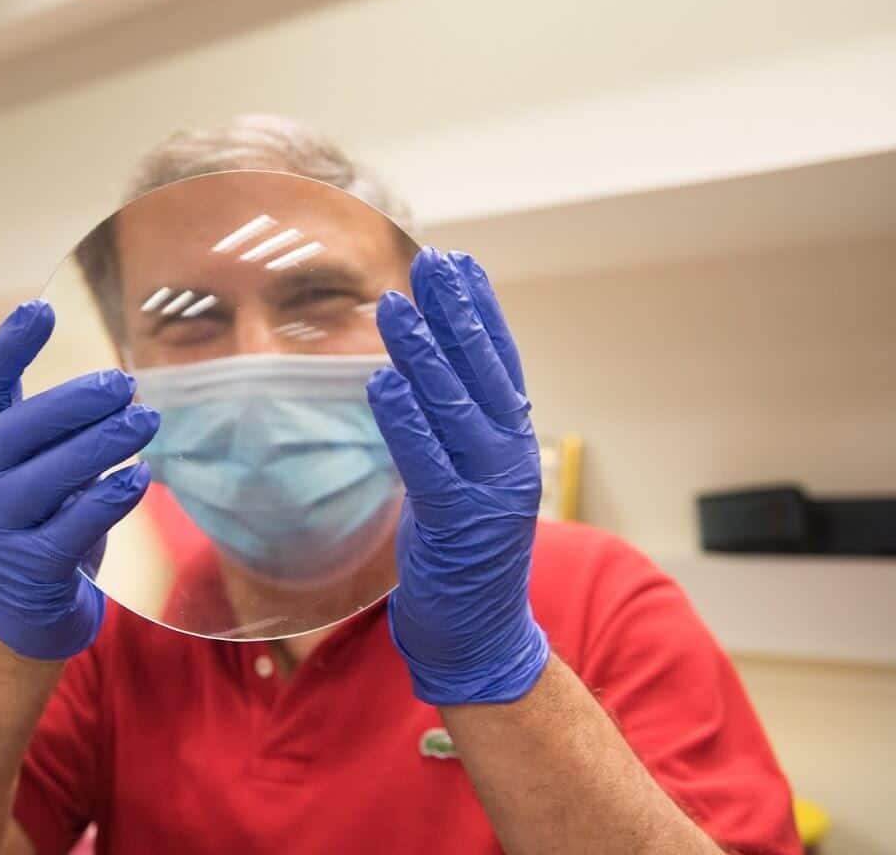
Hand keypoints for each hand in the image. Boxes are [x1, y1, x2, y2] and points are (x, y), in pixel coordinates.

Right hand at [0, 300, 159, 659]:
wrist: (29, 613)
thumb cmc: (49, 522)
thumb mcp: (50, 468)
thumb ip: (67, 432)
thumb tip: (120, 387)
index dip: (8, 348)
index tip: (38, 308)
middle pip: (15, 431)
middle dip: (71, 401)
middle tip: (124, 382)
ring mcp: (1, 529)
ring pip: (43, 480)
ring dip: (98, 446)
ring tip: (147, 420)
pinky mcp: (30, 569)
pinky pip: (69, 530)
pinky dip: (107, 501)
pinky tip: (140, 478)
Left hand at [367, 247, 548, 704]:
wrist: (479, 634)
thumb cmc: (464, 554)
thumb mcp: (466, 477)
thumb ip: (455, 427)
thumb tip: (426, 370)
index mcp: (513, 442)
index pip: (500, 362)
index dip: (480, 310)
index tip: (460, 265)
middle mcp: (510, 458)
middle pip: (484, 372)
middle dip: (455, 313)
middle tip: (433, 261)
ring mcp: (488, 490)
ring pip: (455, 408)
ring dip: (423, 354)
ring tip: (396, 306)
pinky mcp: (457, 522)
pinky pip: (427, 461)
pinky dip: (406, 420)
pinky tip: (383, 382)